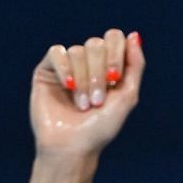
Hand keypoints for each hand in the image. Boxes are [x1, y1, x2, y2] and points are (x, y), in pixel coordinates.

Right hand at [30, 30, 144, 157]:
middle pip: (96, 44)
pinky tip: (68, 87)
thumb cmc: (101, 127)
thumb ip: (135, 66)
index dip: (116, 53)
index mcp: (108, 66)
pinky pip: (56, 52)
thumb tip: (134, 35)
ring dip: (83, 80)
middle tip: (97, 100)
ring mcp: (67, 66)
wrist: (73, 146)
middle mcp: (88, 63)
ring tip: (82, 105)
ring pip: (77, 51)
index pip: (114, 38)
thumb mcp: (127, 97)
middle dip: (99, 72)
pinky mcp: (46, 70)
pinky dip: (65, 69)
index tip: (114, 79)